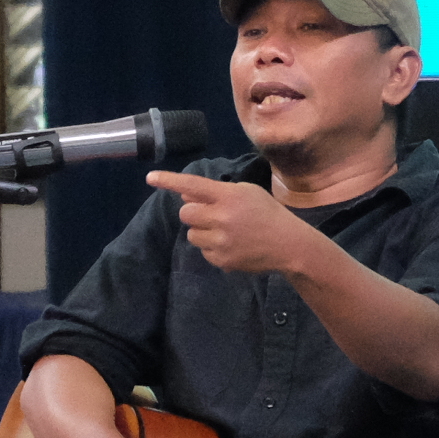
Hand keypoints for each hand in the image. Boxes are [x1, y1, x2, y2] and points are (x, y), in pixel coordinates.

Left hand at [148, 169, 317, 277]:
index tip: (150, 177)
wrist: (288, 245)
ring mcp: (221, 241)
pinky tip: (231, 244)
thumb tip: (185, 196)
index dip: (169, 181)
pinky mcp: (222, 260)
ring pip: (191, 234)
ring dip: (201, 231)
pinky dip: (211, 247)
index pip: (192, 186)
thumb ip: (216, 192)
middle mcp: (222, 218)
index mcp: (228, 196)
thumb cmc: (266, 212)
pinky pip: (203, 251)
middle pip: (185, 213)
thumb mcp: (246, 192)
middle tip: (210, 214)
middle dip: (193, 212)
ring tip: (224, 231)